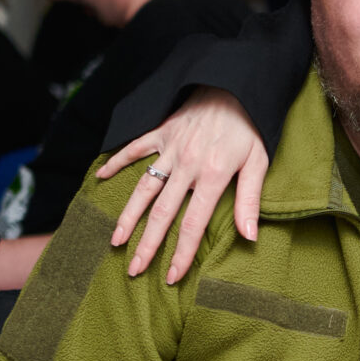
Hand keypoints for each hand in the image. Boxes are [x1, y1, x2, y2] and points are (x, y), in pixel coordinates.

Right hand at [97, 89, 268, 281]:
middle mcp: (186, 165)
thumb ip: (250, 200)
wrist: (235, 84)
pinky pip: (134, 149)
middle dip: (147, 245)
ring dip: (128, 216)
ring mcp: (169, 148)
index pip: (192, 225)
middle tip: (134, 270)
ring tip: (115, 240)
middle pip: (162, 213)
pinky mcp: (160, 131)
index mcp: (212, 176)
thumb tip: (250, 236)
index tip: (171, 276)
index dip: (181, 254)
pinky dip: (116, 161)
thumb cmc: (250, 126)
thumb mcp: (259, 162)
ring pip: (143, 188)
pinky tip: (100, 177)